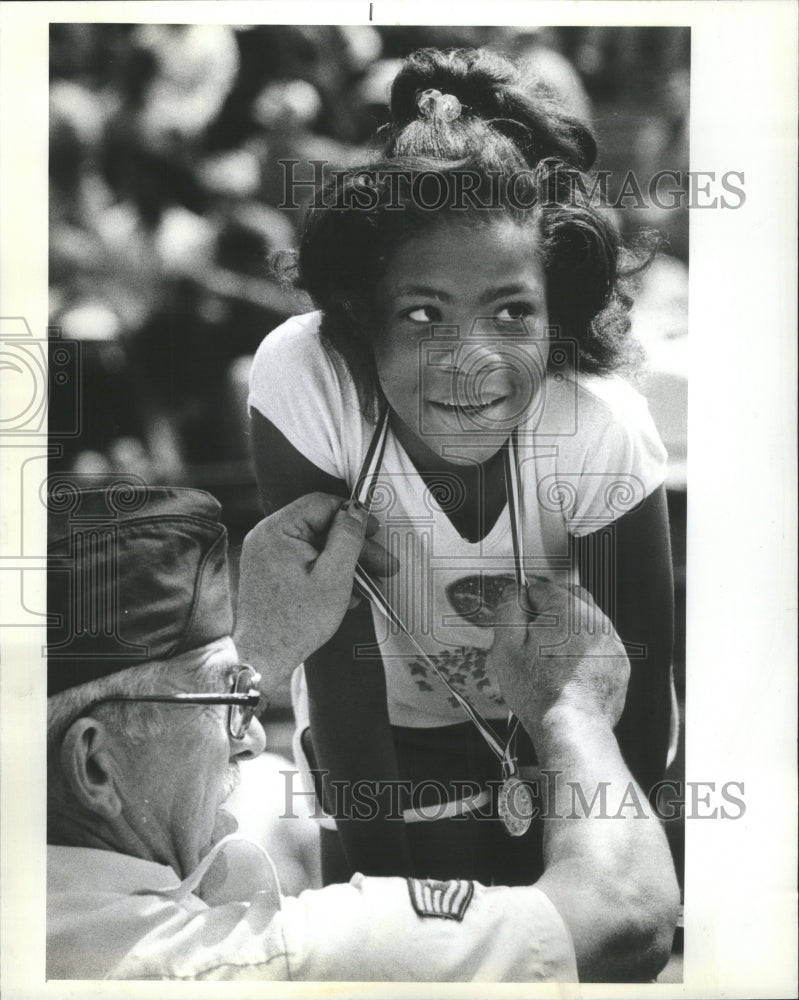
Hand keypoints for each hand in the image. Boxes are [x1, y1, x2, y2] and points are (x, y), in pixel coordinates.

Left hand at [233, 493, 397, 687]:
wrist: (266, 658)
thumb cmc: (298, 620)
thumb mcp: (334, 575)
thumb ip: (347, 537)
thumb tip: (355, 510)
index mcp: (276, 530)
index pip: (321, 504)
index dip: (352, 515)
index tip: (375, 531)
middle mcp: (266, 537)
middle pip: (321, 527)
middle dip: (355, 547)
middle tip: (384, 564)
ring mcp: (266, 555)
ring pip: (316, 547)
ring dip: (345, 563)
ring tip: (371, 584)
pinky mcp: (270, 572)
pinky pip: (305, 562)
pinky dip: (327, 573)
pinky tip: (348, 593)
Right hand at [489, 578, 629, 736]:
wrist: (572, 726)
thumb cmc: (538, 690)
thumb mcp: (506, 646)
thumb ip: (508, 608)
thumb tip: (513, 591)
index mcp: (567, 608)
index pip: (541, 588)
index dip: (524, 605)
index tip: (519, 624)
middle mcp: (595, 619)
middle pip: (569, 597)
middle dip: (551, 610)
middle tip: (535, 637)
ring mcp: (611, 641)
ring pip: (587, 622)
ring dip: (570, 630)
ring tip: (552, 660)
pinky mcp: (619, 663)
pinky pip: (600, 646)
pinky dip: (586, 651)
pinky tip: (570, 671)